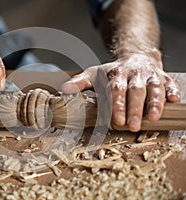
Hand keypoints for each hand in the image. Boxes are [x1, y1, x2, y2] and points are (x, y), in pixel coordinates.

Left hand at [61, 51, 179, 131]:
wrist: (134, 56)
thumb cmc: (112, 72)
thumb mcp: (94, 74)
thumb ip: (80, 83)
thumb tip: (63, 89)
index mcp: (116, 73)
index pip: (116, 90)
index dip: (117, 105)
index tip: (117, 120)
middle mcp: (134, 73)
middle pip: (135, 91)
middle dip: (134, 109)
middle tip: (133, 126)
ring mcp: (150, 75)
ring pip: (154, 88)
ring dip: (155, 103)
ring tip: (154, 118)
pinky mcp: (163, 77)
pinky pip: (170, 83)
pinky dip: (173, 91)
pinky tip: (175, 100)